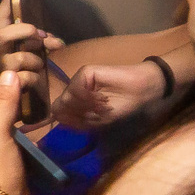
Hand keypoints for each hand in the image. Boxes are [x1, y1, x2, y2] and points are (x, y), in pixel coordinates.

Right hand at [0, 0, 60, 124]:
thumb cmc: (21, 80)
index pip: (0, 20)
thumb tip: (56, 41)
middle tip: (39, 36)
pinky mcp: (1, 88)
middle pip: (2, 34)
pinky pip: (23, 77)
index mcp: (0, 46)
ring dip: (35, 60)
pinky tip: (35, 83)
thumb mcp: (32, 57)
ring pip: (18, 58)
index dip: (6, 4)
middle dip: (24, 32)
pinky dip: (34, 79)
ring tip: (39, 67)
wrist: (8, 110)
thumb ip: (41, 46)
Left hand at [51, 61, 167, 129]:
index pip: (58, 113)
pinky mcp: (85, 72)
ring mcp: (78, 80)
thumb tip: (54, 116)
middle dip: (78, 115)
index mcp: (75, 102)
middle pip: (60, 106)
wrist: (141, 91)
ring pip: (66, 99)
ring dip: (85, 107)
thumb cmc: (121, 106)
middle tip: (97, 113)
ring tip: (103, 106)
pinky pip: (75, 89)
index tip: (87, 123)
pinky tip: (102, 98)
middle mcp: (73, 90)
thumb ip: (75, 120)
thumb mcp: (97, 120)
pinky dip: (88, 98)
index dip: (69, 120)